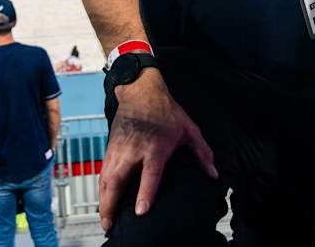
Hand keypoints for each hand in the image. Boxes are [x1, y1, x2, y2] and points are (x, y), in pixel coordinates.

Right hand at [98, 70, 216, 229]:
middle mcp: (133, 150)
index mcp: (155, 147)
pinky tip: (103, 201)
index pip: (149, 174)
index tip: (140, 210)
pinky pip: (102, 173)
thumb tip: (213, 173)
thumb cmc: (166, 111)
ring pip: (106, 179)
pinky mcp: (110, 148)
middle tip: (111, 224)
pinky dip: (101, 189)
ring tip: (105, 219)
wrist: (140, 90)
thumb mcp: (189, 128)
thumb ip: (202, 152)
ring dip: (103, 200)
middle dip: (111, 204)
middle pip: (118, 180)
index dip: (145, 193)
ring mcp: (119, 149)